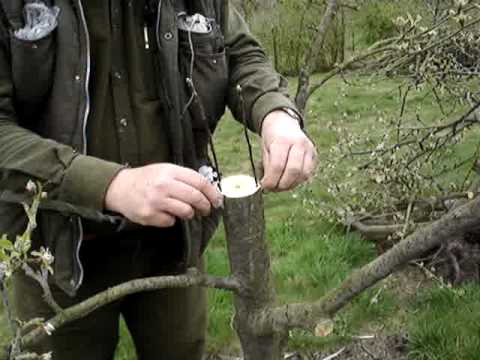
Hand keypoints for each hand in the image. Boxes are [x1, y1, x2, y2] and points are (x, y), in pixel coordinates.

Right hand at [105, 163, 222, 226]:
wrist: (120, 188)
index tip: (217, 200)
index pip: (200, 182)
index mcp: (170, 171)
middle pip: (195, 197)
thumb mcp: (165, 170)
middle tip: (206, 210)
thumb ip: (185, 178)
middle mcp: (164, 185)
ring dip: (190, 214)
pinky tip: (165, 213)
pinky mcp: (149, 215)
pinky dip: (172, 220)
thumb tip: (209, 190)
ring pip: (186, 211)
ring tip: (186, 212)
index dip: (212, 193)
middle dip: (205, 206)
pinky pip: (171, 221)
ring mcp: (156, 201)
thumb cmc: (147, 179)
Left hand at [260, 110, 316, 190]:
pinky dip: (298, 180)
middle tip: (273, 188)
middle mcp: (298, 143)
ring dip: (291, 184)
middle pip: (293, 171)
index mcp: (282, 140)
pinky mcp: (314, 155)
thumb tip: (267, 186)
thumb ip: (267, 168)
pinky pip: (308, 173)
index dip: (270, 180)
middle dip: (282, 185)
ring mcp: (309, 149)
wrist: (284, 123)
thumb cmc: (272, 138)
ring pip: (303, 174)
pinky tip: (289, 180)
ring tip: (280, 185)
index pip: (278, 166)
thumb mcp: (265, 150)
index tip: (264, 186)